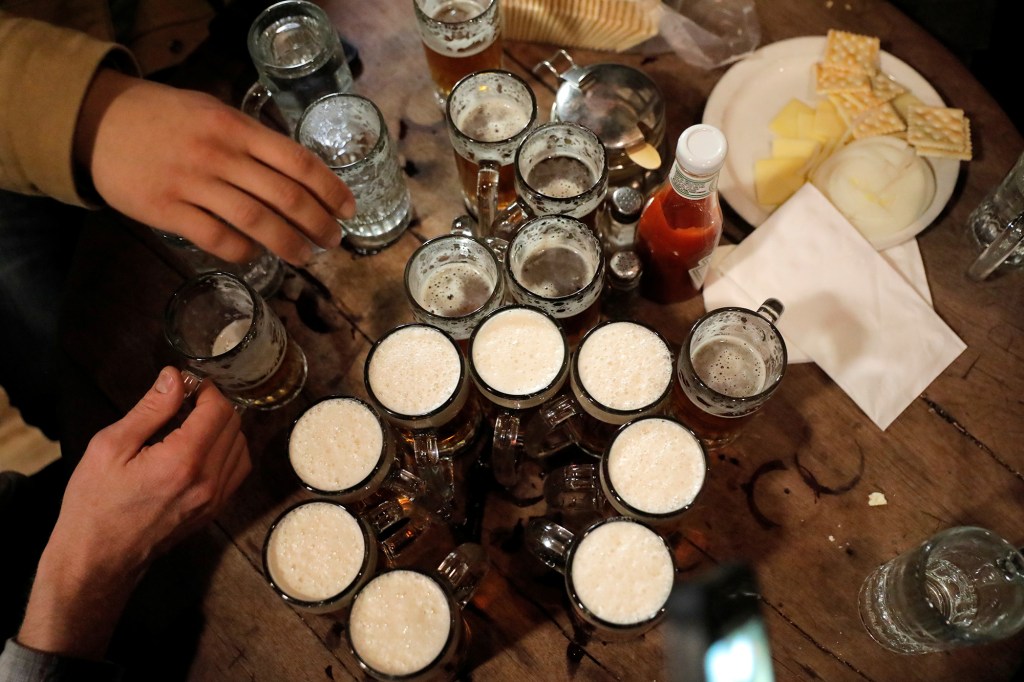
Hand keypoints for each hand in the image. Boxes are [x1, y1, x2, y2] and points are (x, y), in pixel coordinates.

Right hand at [17, 367, 249, 658]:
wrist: (98, 559)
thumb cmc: (95, 503)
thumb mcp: (111, 447)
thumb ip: (150, 409)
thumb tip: (175, 377)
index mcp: (184, 461)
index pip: (218, 410)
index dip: (207, 390)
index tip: (189, 385)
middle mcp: (209, 481)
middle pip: (234, 426)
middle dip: (215, 406)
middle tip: (187, 401)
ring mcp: (216, 499)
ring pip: (241, 447)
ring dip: (224, 428)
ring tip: (192, 424)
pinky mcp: (215, 511)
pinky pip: (237, 471)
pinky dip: (228, 451)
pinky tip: (203, 448)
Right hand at [74, 69, 355, 265]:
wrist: (99, 121)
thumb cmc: (165, 117)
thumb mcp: (214, 112)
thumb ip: (252, 139)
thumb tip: (300, 171)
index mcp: (237, 128)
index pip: (298, 161)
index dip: (330, 189)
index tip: (348, 209)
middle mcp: (219, 155)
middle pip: (285, 197)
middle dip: (318, 224)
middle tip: (333, 241)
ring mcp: (192, 184)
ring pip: (256, 223)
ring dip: (289, 245)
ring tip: (305, 257)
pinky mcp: (166, 210)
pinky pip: (217, 239)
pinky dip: (243, 252)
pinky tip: (255, 256)